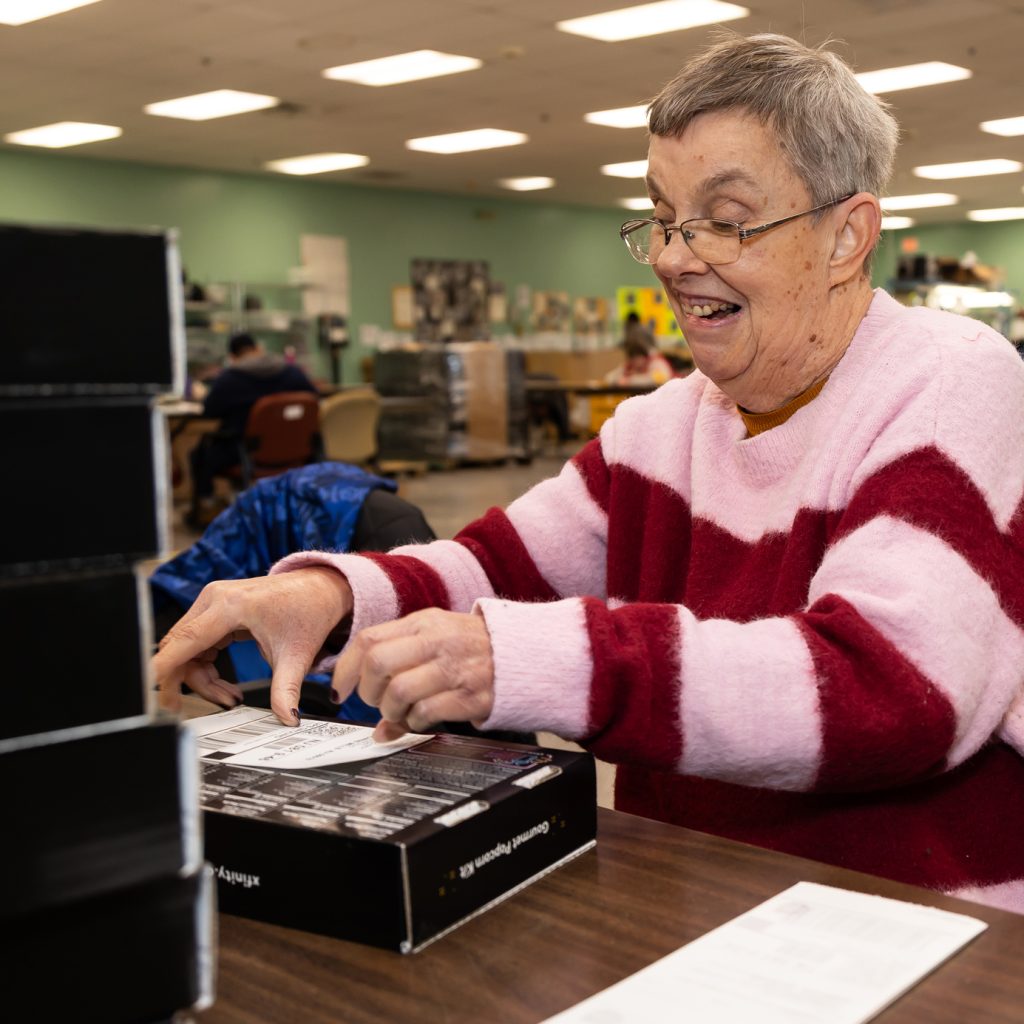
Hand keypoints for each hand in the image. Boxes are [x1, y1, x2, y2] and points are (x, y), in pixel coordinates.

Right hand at [153, 567, 352, 723]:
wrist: (321, 589)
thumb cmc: (309, 611)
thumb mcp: (296, 656)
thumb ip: (286, 690)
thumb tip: (287, 719)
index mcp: (229, 606)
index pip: (181, 644)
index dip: (166, 675)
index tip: (165, 702)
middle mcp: (214, 598)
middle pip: (180, 650)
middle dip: (193, 683)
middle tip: (223, 703)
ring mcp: (212, 600)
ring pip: (186, 649)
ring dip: (201, 678)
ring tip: (231, 696)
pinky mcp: (215, 607)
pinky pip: (196, 644)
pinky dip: (206, 667)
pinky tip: (226, 683)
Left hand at [332, 608, 494, 742]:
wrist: (524, 655)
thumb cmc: (472, 647)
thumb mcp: (435, 638)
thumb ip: (399, 662)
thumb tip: (369, 707)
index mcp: (424, 623)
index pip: (368, 639)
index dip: (346, 669)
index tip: (341, 689)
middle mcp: (437, 642)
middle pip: (378, 664)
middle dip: (368, 692)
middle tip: (377, 702)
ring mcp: (454, 669)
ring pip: (399, 692)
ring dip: (391, 712)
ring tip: (400, 714)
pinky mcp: (469, 696)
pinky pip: (425, 713)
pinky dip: (414, 723)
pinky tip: (421, 720)